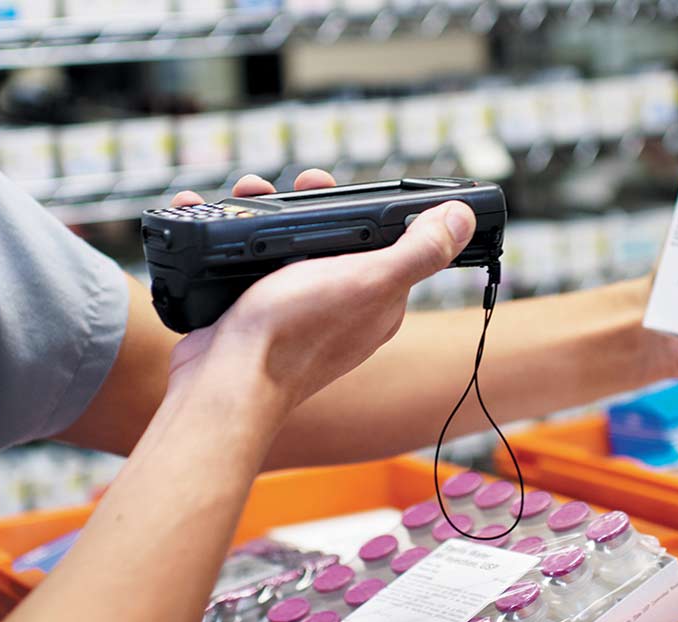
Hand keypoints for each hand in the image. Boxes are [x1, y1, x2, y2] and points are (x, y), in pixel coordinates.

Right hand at [166, 170, 475, 407]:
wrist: (226, 379)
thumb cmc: (295, 333)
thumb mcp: (368, 280)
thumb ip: (418, 250)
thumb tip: (463, 221)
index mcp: (380, 300)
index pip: (387, 241)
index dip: (368, 207)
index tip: (339, 186)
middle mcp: (344, 306)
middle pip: (334, 237)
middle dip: (309, 205)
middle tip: (289, 190)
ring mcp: (300, 310)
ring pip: (288, 244)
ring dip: (267, 214)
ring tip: (247, 196)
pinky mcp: (259, 313)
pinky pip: (251, 264)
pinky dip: (234, 237)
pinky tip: (214, 222)